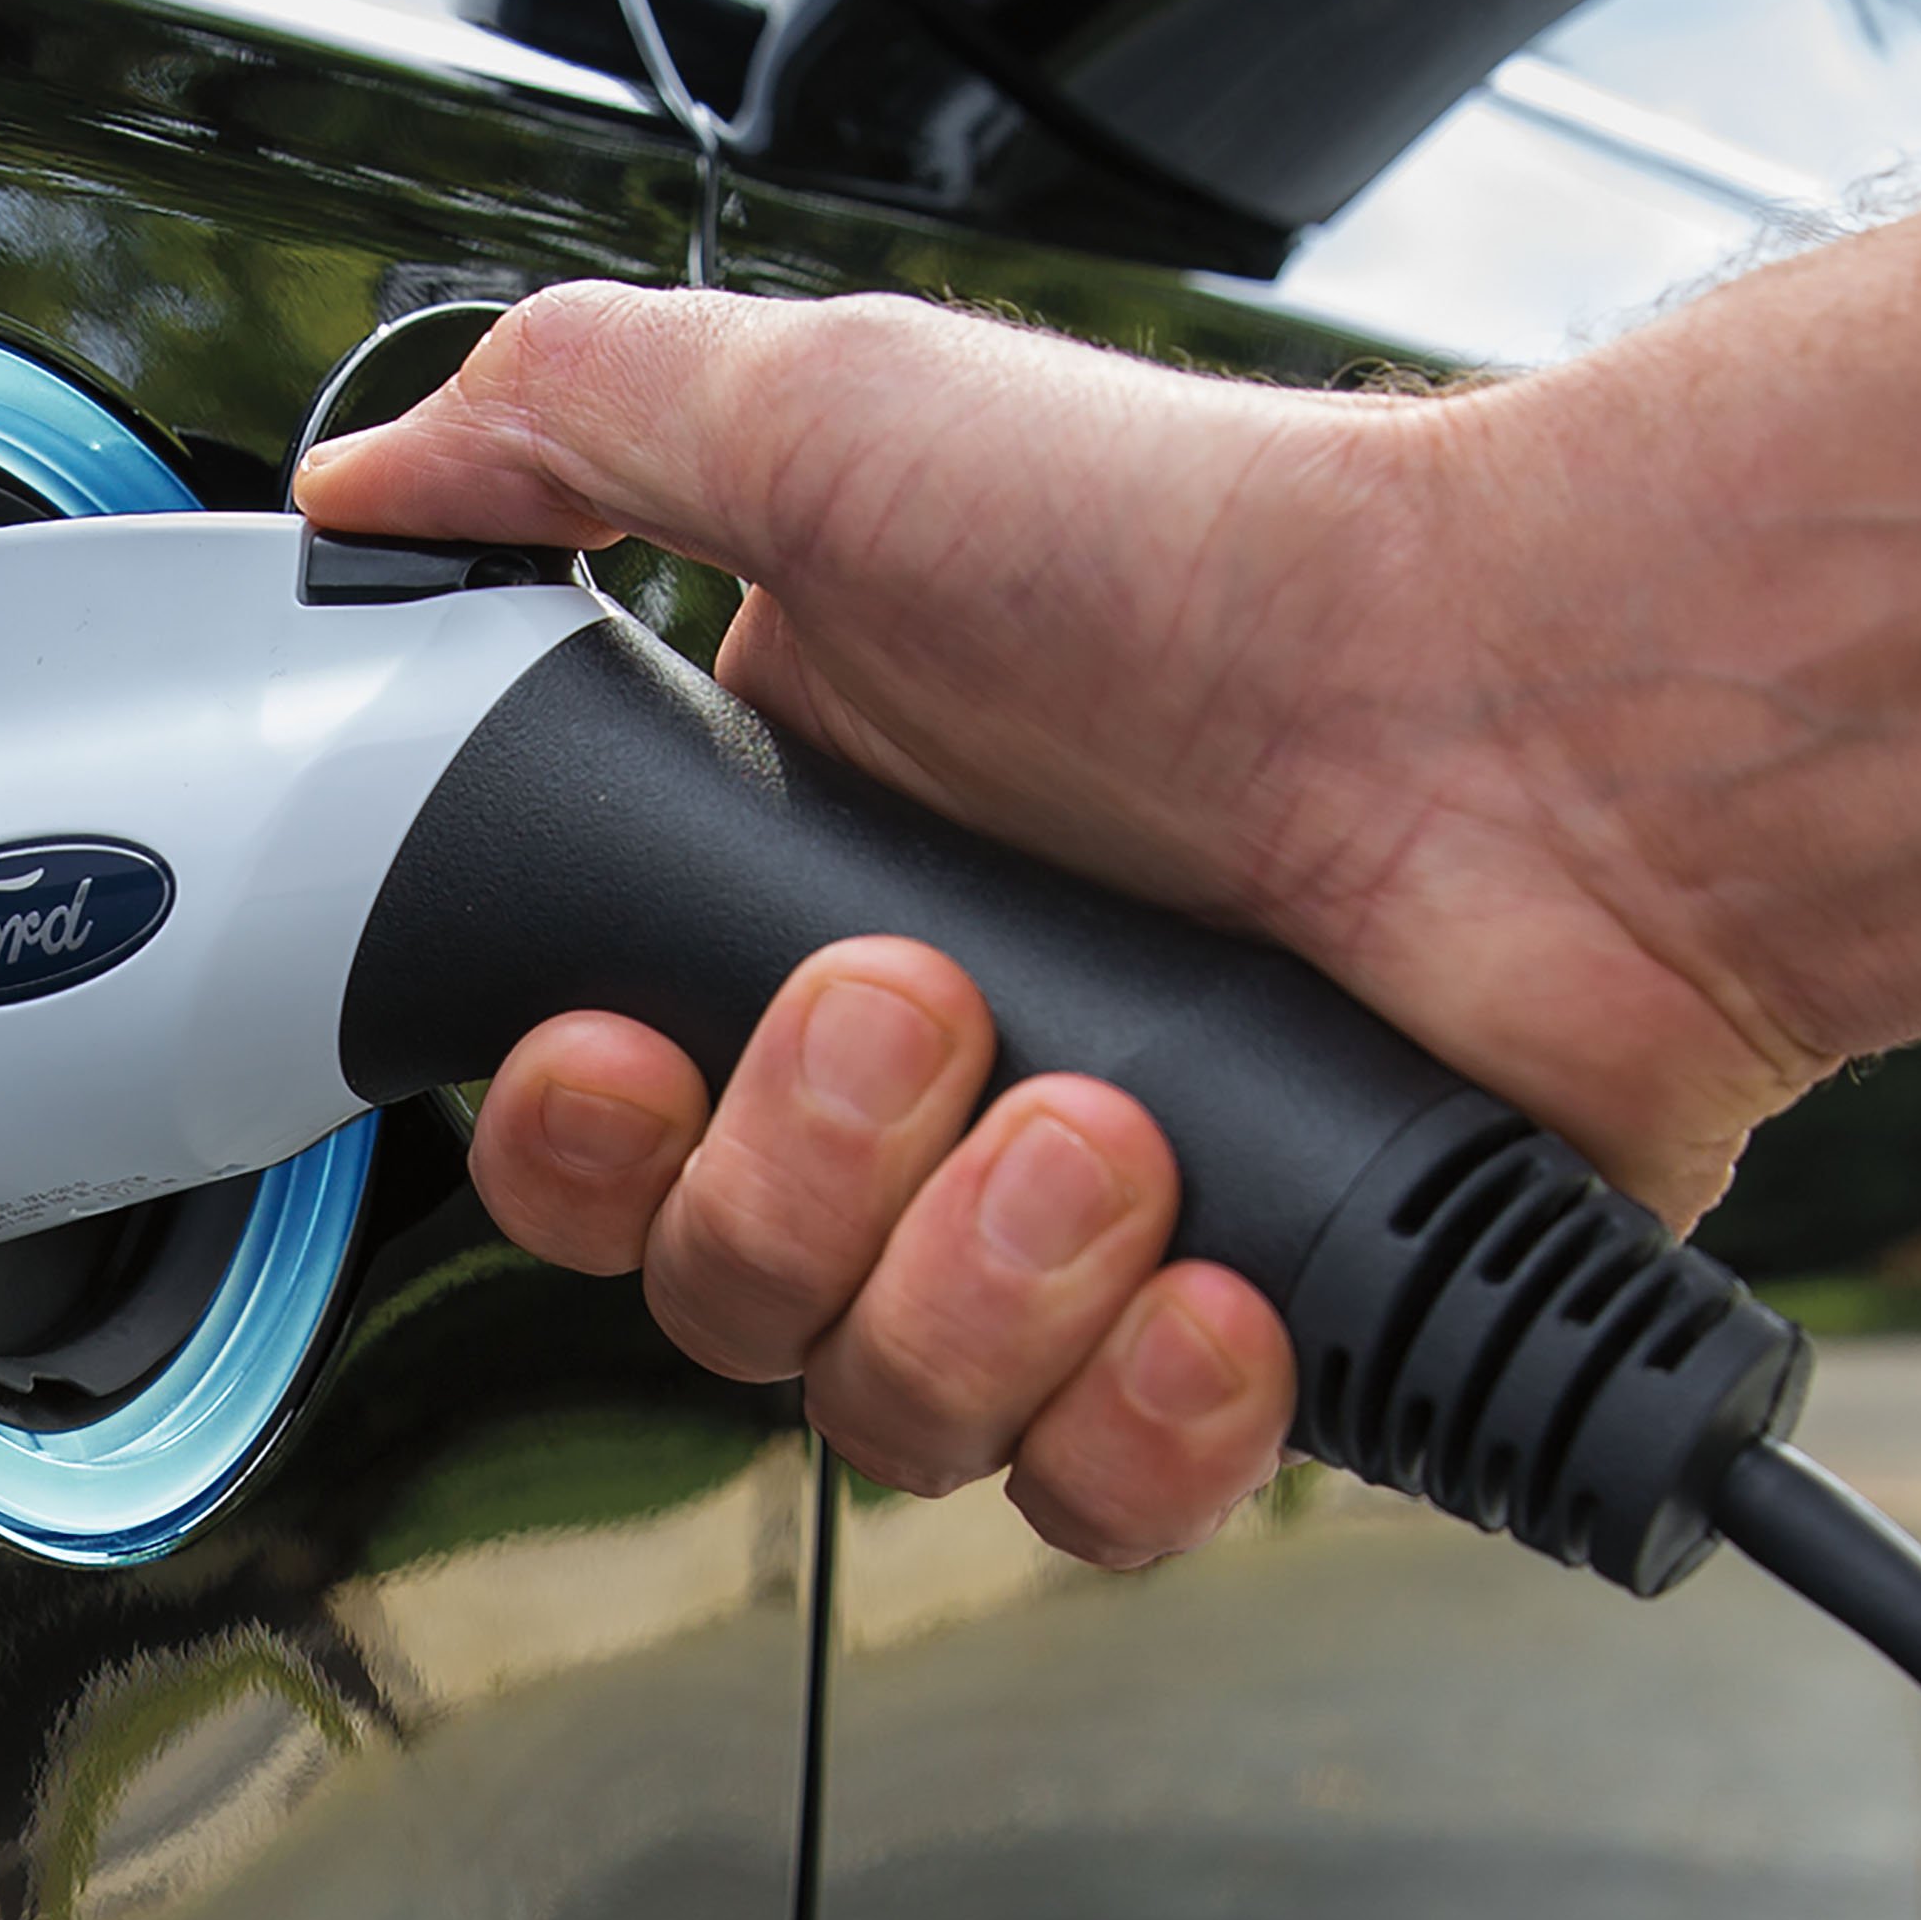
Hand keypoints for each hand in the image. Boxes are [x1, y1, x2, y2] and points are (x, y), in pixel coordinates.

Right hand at [295, 225, 1920, 1562]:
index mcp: (793, 923)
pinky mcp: (1236, 1341)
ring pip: (884, 1414)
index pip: (590, 1139)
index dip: (571, 1142)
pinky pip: (1091, 1497)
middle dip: (790, 1179)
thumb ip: (569, 427)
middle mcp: (918, 1103)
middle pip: (715, 1295)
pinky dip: (1128, 1424)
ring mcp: (1077, 1235)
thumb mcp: (837, 422)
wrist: (1548, 708)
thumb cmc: (1217, 559)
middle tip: (919, 1011)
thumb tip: (372, 468)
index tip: (619, 1054)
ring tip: (1104, 1124)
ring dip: (963, 1280)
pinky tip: (1201, 1287)